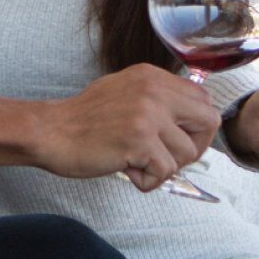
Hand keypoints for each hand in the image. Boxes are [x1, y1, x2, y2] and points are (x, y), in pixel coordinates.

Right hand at [31, 64, 221, 191]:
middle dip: (194, 147)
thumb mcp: (125, 92)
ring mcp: (148, 114)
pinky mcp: (140, 140)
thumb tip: (188, 121)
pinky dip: (148, 181)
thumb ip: (158, 99)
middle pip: (208, 122)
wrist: (50, 132)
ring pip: (187, 153)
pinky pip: (166, 171)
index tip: (178, 140)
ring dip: (164, 167)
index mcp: (153, 77)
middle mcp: (155, 90)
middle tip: (167, 157)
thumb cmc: (84, 120)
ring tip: (136, 162)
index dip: (197, 126)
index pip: (203, 99)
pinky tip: (127, 170)